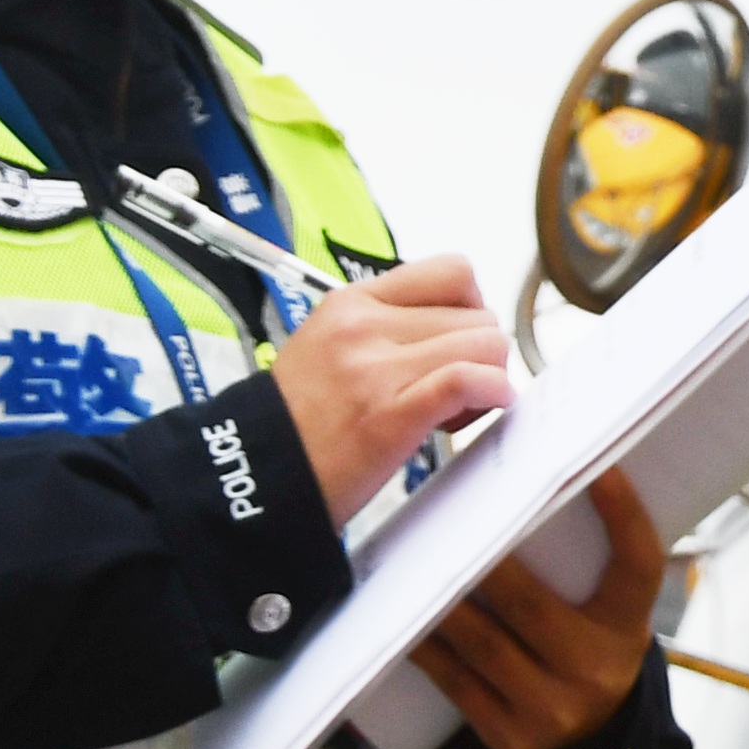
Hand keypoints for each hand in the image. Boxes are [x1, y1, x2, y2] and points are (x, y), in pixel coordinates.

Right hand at [263, 253, 512, 526]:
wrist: (255, 475)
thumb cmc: (299, 420)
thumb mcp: (330, 344)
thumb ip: (388, 325)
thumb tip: (456, 324)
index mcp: (351, 302)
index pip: (452, 272)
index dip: (473, 307)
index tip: (460, 339)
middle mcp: (364, 327)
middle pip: (477, 315)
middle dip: (481, 353)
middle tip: (457, 389)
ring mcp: (376, 369)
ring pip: (485, 345)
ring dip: (488, 377)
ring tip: (455, 409)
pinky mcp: (390, 415)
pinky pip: (467, 380)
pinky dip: (492, 392)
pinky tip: (485, 407)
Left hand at [415, 471, 666, 748]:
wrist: (592, 734)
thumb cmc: (589, 645)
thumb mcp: (606, 610)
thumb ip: (583, 564)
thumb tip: (526, 487)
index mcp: (628, 625)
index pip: (637, 562)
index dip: (622, 513)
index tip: (599, 467)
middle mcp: (597, 669)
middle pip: (532, 607)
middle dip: (485, 566)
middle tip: (449, 526)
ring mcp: (552, 709)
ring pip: (484, 648)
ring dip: (442, 606)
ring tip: (411, 569)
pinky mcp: (511, 736)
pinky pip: (458, 685)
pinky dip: (429, 651)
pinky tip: (406, 625)